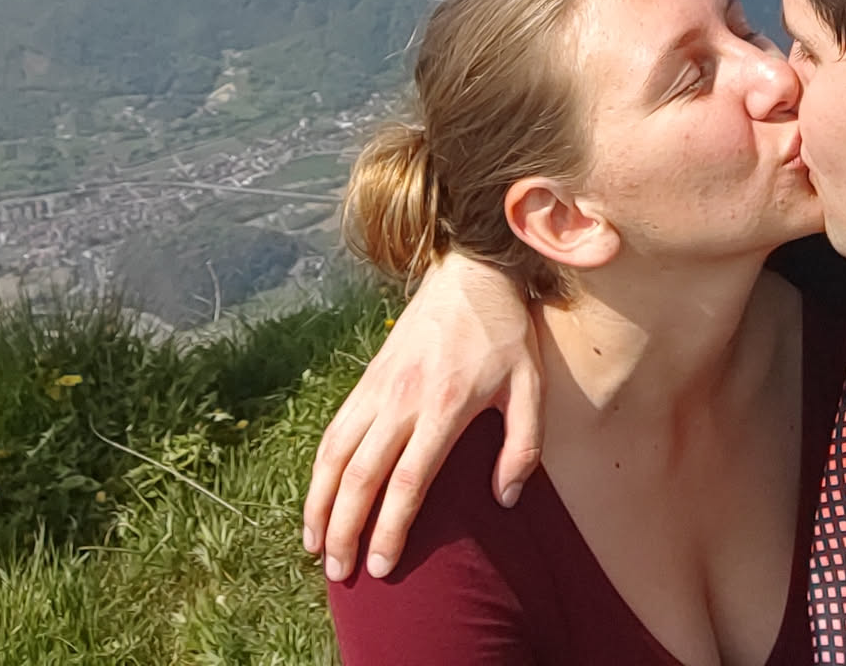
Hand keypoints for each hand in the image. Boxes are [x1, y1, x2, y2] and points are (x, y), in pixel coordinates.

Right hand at [303, 252, 543, 580]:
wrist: (471, 272)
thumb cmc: (506, 334)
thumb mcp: (531, 386)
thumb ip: (523, 446)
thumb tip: (505, 500)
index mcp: (444, 407)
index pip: (408, 482)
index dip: (390, 529)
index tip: (380, 567)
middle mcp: (401, 400)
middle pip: (360, 476)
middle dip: (344, 530)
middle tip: (338, 573)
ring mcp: (378, 387)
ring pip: (334, 454)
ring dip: (319, 504)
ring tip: (314, 547)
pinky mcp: (367, 378)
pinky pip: (334, 430)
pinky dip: (318, 470)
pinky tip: (317, 498)